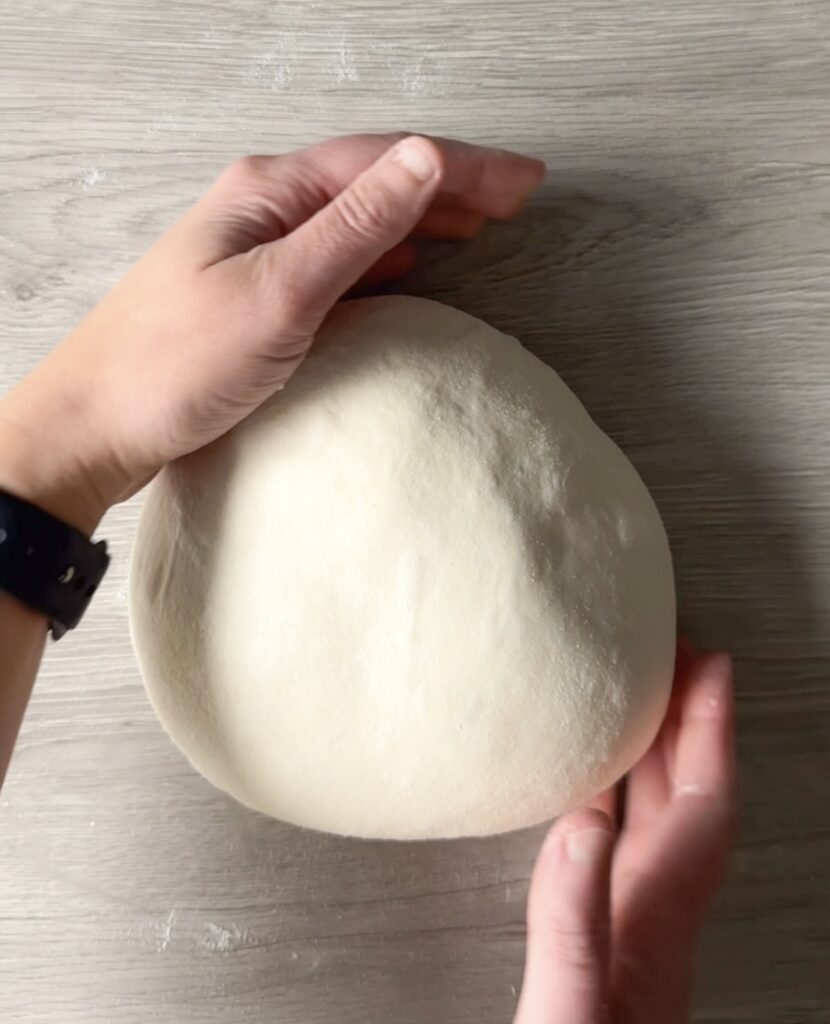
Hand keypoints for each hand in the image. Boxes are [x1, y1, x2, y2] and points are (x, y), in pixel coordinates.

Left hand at [0, 133, 544, 532]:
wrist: (99, 426)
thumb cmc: (175, 365)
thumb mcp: (279, 293)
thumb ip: (355, 228)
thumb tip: (427, 161)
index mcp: (270, 192)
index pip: (388, 162)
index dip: (465, 166)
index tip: (527, 181)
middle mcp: (265, 209)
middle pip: (377, 180)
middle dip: (453, 184)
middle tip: (519, 196)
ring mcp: (259, 250)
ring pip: (360, 218)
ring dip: (423, 216)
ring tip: (478, 222)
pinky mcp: (257, 293)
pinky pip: (338, 257)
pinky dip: (385, 256)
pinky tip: (406, 265)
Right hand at [515, 644, 735, 1023]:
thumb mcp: (567, 1014)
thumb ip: (574, 923)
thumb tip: (588, 820)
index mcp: (653, 932)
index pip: (701, 812)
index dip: (710, 734)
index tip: (711, 667)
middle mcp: (655, 924)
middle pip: (690, 805)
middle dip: (690, 726)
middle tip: (678, 660)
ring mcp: (634, 936)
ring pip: (662, 824)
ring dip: (661, 757)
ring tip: (643, 705)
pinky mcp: (607, 948)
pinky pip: (627, 848)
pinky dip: (619, 802)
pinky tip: (595, 793)